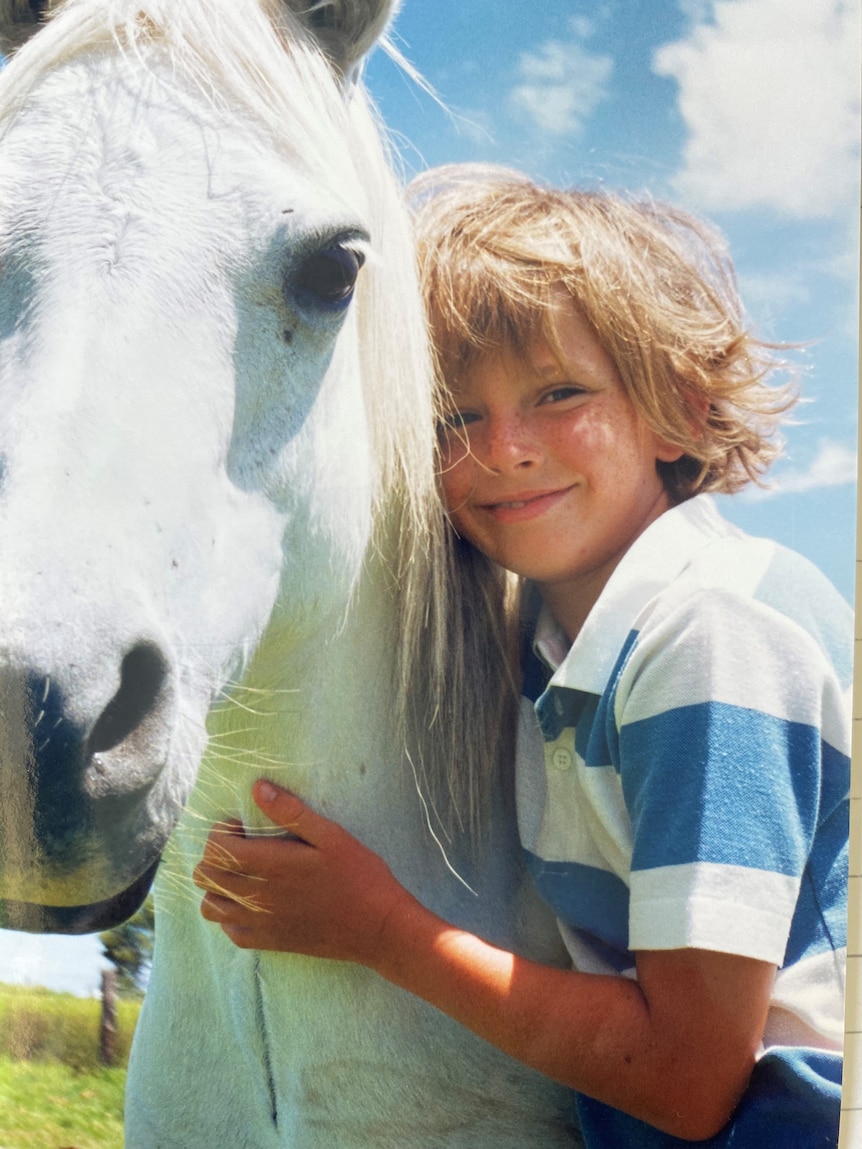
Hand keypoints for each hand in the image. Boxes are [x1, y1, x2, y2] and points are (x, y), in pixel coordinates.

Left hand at [193, 780, 411, 963]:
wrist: (378, 928)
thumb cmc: (360, 875)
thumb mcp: (331, 835)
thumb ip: (291, 812)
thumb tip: (258, 788)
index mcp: (272, 867)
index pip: (217, 850)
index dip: (220, 832)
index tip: (242, 826)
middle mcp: (259, 897)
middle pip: (207, 876)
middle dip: (215, 855)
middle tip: (242, 846)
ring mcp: (262, 924)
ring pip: (210, 907)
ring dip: (217, 886)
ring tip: (243, 873)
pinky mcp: (271, 943)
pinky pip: (230, 932)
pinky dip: (231, 915)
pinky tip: (253, 902)